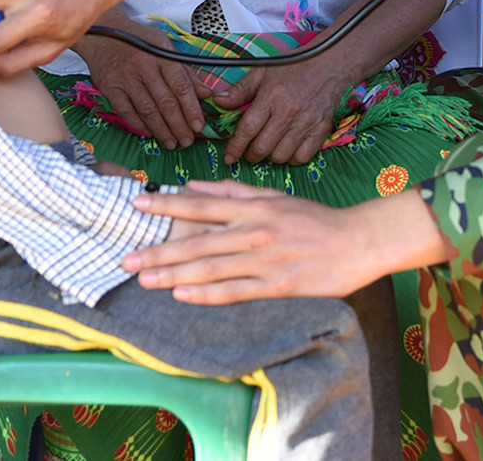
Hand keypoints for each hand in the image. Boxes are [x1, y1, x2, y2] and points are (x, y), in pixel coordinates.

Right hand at [82, 22, 207, 150]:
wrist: (103, 33)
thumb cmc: (138, 40)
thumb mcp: (166, 47)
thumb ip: (186, 71)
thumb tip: (206, 93)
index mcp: (162, 54)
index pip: (181, 86)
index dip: (191, 108)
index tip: (199, 125)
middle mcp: (144, 65)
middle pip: (165, 101)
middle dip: (178, 125)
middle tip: (187, 140)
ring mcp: (125, 77)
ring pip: (147, 109)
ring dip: (161, 130)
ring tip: (171, 143)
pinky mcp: (110, 87)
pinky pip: (126, 111)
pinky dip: (139, 124)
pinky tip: (149, 133)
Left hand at [125, 180, 451, 303]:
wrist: (358, 241)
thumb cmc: (314, 219)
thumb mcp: (274, 197)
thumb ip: (234, 191)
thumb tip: (194, 186)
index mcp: (254, 206)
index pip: (202, 204)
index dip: (167, 203)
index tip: (137, 204)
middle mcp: (255, 230)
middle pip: (198, 240)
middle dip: (159, 249)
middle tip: (125, 257)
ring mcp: (265, 259)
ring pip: (210, 267)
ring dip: (174, 274)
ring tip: (144, 277)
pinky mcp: (277, 286)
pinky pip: (236, 291)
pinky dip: (206, 294)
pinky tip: (182, 296)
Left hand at [212, 53, 355, 165]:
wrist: (331, 61)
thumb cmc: (296, 64)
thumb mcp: (264, 71)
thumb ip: (241, 89)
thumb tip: (219, 102)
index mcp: (271, 96)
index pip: (247, 129)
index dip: (235, 147)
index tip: (229, 157)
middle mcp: (288, 112)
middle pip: (262, 147)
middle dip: (251, 155)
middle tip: (248, 151)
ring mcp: (306, 122)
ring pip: (281, 155)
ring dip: (270, 156)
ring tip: (269, 147)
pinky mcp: (322, 129)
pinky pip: (302, 157)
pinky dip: (292, 158)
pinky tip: (288, 148)